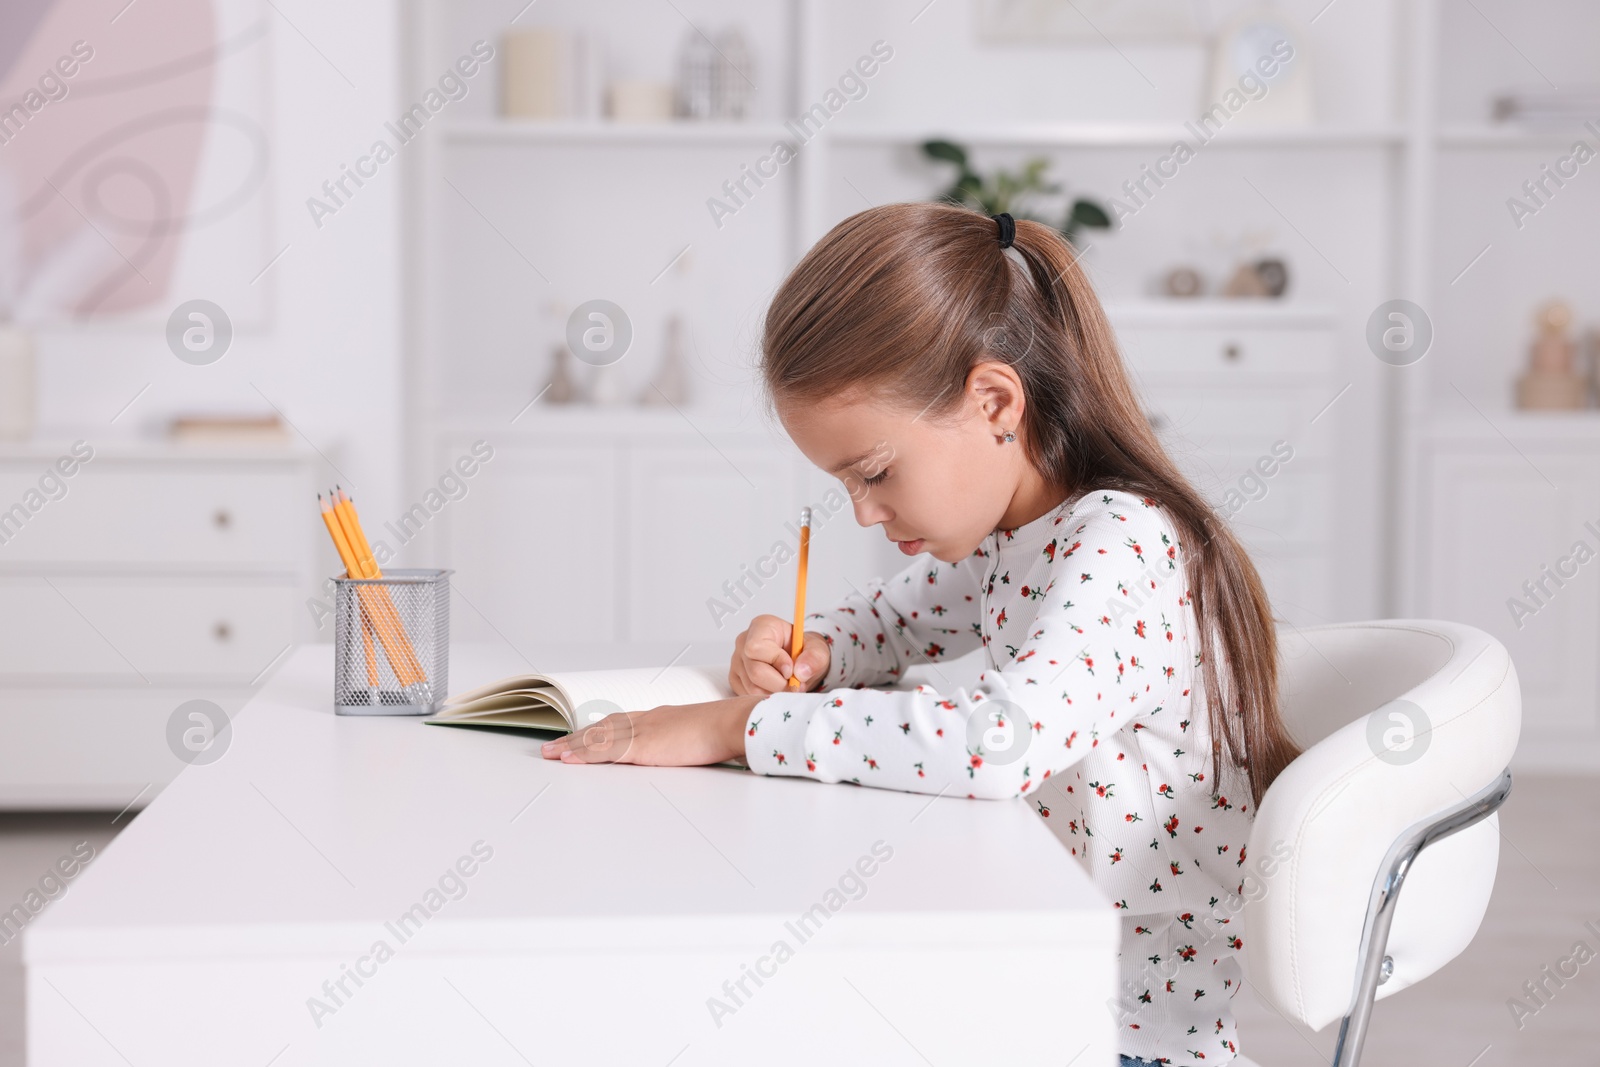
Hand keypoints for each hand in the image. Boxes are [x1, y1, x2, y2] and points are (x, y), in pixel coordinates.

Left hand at [539, 695, 764, 766]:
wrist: (732, 723)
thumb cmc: (726, 730)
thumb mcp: (702, 736)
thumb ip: (690, 742)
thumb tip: (693, 749)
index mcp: (660, 719)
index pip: (621, 723)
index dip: (598, 731)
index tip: (581, 737)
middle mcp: (646, 721)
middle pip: (603, 728)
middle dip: (576, 739)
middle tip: (552, 747)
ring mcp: (643, 732)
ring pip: (597, 738)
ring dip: (572, 746)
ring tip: (550, 753)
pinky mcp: (642, 746)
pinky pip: (604, 750)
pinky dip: (583, 754)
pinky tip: (567, 759)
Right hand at [730, 614, 830, 694]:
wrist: (799, 661)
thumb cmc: (804, 651)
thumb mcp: (818, 650)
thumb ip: (814, 658)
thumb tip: (801, 672)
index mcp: (762, 626)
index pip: (756, 647)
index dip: (776, 662)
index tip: (792, 670)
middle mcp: (744, 642)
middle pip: (754, 671)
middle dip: (779, 683)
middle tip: (795, 684)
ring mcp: (737, 661)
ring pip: (751, 687)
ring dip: (775, 692)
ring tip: (788, 686)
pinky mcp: (736, 678)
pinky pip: (747, 695)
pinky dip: (766, 696)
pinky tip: (777, 688)